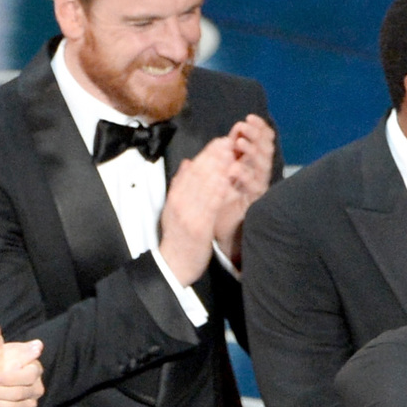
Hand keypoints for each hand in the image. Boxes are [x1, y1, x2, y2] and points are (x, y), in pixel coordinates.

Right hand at [159, 138, 240, 283]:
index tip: (221, 142)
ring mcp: (189, 214)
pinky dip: (219, 190)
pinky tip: (229, 180)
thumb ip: (180, 185)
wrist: (173, 264)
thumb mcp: (173, 208)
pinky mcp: (199, 227)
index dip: (207, 153)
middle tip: (230, 143)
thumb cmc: (178, 236)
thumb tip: (188, 162)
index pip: (191, 169)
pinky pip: (211, 205)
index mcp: (175, 197)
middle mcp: (180, 203)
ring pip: (204, 186)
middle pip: (198, 174)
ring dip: (219, 169)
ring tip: (233, 155)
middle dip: (215, 156)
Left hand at [215, 115, 275, 265]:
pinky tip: (234, 168)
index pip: (261, 141)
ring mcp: (259, 187)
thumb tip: (222, 139)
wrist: (219, 230)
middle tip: (244, 126)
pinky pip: (254, 187)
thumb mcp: (218, 175)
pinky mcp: (255, 202)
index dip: (258, 129)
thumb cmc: (219, 201)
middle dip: (256, 135)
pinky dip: (244, 176)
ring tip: (239, 142)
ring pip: (262, 165)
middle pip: (265, 149)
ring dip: (251, 151)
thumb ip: (221, 158)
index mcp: (251, 163)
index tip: (248, 118)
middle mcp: (258, 173)